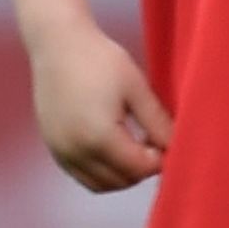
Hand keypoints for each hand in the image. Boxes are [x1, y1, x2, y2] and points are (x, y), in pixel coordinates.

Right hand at [27, 21, 173, 192]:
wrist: (57, 42)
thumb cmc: (100, 59)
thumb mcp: (136, 88)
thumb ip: (158, 124)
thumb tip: (176, 150)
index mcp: (100, 137)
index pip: (140, 169)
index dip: (159, 160)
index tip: (164, 139)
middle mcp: (76, 151)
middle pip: (121, 181)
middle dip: (141, 169)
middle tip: (151, 142)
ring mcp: (61, 151)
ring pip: (101, 184)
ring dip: (121, 174)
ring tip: (131, 145)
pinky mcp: (52, 146)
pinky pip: (82, 174)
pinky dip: (100, 171)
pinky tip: (110, 145)